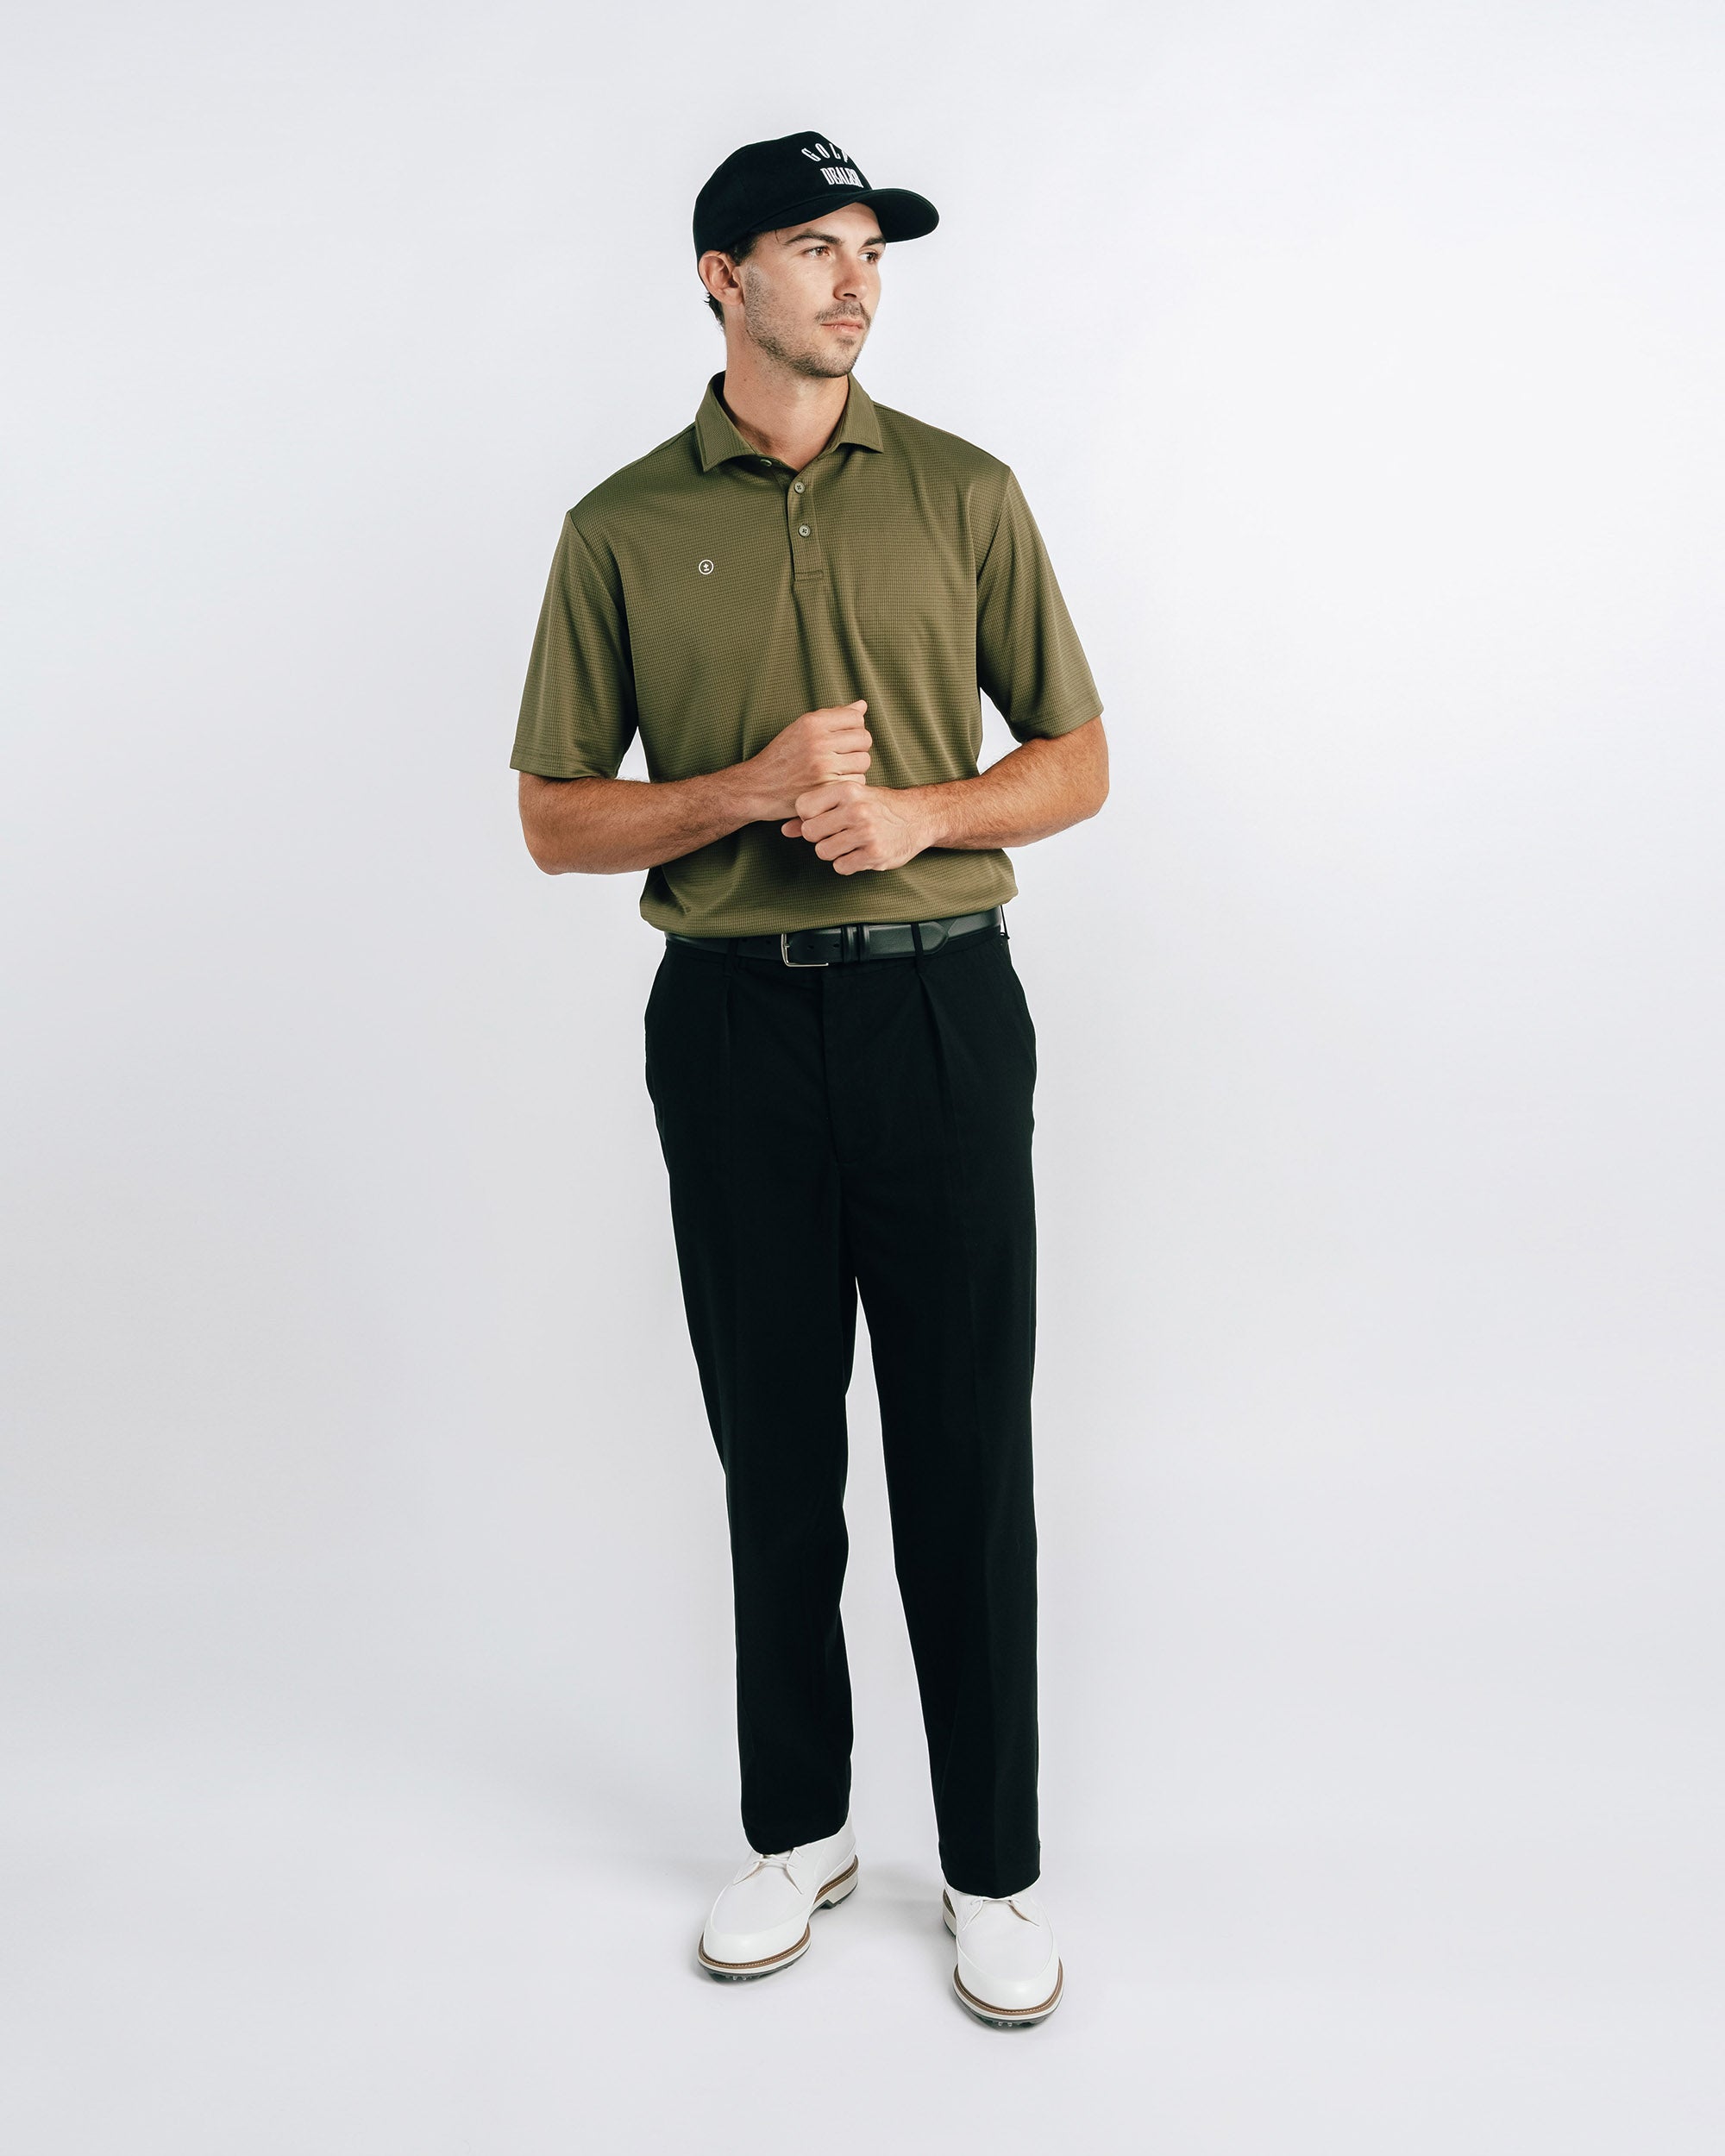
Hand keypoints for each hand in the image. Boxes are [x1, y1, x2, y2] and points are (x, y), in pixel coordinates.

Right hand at [743, 700, 871, 819]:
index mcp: (812, 722)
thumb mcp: (801, 729)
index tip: (842, 740)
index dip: (853, 729)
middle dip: (856, 748)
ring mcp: (823, 766)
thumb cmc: (780, 757)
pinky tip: (833, 784)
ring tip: (837, 771)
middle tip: (841, 757)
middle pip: (864, 739)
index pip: (856, 718)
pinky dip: (848, 784)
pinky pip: (857, 782)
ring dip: (854, 768)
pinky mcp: (825, 787)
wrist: (757, 787)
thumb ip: (833, 716)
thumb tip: (862, 705)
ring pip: (863, 761)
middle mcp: (818, 741)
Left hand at [783, 780, 937, 873]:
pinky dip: (846, 864)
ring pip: (823, 851)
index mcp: (848, 789)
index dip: (808, 816)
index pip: (804, 807)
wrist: (918, 816)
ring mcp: (866, 833)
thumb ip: (817, 811)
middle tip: (835, 833)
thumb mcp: (850, 798)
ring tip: (847, 843)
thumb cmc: (878, 806)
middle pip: (810, 832)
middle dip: (818, 836)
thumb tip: (784, 829)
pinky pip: (841, 866)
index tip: (821, 817)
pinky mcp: (874, 854)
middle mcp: (856, 809)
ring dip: (832, 851)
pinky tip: (858, 853)